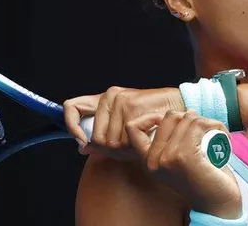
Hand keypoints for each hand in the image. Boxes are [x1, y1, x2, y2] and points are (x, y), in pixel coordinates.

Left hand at [63, 86, 185, 160]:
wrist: (176, 104)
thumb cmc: (150, 116)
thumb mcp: (124, 123)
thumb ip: (102, 134)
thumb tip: (82, 147)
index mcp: (103, 99)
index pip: (72, 107)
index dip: (71, 126)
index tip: (82, 141)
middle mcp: (109, 96)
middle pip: (96, 138)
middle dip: (112, 150)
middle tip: (128, 147)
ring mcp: (119, 100)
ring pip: (110, 143)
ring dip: (125, 151)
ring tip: (139, 141)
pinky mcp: (130, 106)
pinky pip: (124, 141)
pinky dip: (134, 147)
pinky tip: (145, 139)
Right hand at [126, 110, 241, 218]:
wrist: (218, 205)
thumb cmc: (201, 179)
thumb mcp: (175, 161)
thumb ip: (165, 144)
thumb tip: (167, 116)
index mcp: (148, 161)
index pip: (133, 128)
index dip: (150, 117)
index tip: (170, 125)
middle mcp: (153, 161)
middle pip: (169, 117)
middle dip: (189, 117)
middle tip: (203, 133)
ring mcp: (168, 158)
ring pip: (186, 118)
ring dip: (205, 121)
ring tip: (215, 135)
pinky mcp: (185, 157)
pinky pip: (198, 125)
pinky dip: (213, 124)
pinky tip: (222, 134)